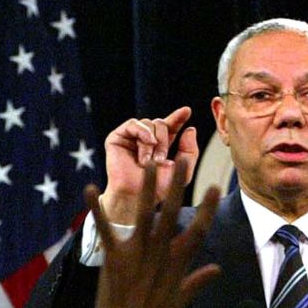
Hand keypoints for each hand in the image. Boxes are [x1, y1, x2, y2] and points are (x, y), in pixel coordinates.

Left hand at [88, 162, 221, 307]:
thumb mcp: (181, 301)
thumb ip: (198, 281)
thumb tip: (217, 269)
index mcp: (177, 263)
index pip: (198, 231)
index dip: (207, 209)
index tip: (215, 187)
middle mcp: (160, 254)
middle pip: (172, 213)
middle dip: (178, 185)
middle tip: (181, 158)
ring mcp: (138, 255)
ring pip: (145, 214)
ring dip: (147, 188)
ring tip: (149, 164)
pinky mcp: (115, 258)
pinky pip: (105, 229)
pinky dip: (96, 209)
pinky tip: (90, 188)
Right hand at [99, 106, 199, 222]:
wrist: (138, 196)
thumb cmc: (158, 188)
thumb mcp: (183, 170)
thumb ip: (190, 151)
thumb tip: (190, 128)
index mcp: (161, 145)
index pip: (171, 126)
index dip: (178, 117)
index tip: (187, 111)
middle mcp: (146, 139)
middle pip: (161, 123)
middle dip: (165, 141)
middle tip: (161, 160)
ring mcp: (131, 138)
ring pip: (149, 123)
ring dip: (153, 143)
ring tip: (149, 162)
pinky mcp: (117, 138)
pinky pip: (133, 124)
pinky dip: (142, 131)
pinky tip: (147, 142)